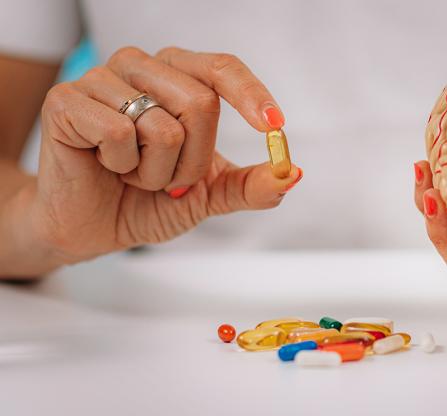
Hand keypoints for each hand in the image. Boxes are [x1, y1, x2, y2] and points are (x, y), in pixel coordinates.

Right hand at [23, 46, 302, 266]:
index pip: (222, 68)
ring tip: (132, 174)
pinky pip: (118, 131)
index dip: (251, 94)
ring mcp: (101, 79)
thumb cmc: (148, 199)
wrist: (92, 228)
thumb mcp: (210, 194)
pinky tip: (105, 166)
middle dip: (194, 161)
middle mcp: (141, 67)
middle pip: (200, 103)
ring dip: (156, 170)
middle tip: (168, 180)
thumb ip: (251, 185)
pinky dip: (120, 165)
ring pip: (162, 126)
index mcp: (177, 76)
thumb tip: (292, 173)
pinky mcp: (66, 99)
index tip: (274, 126)